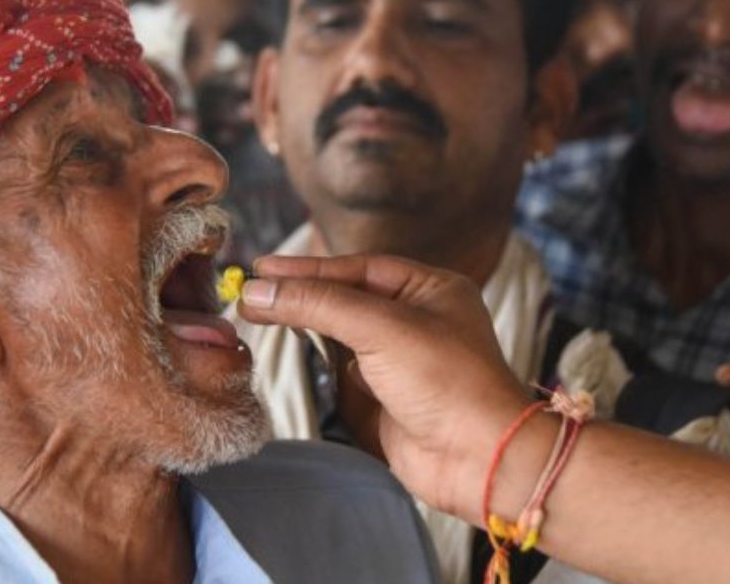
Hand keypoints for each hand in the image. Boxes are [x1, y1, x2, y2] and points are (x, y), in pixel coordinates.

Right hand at [238, 254, 533, 520]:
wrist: (478, 460)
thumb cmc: (448, 383)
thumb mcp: (381, 328)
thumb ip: (318, 305)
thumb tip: (260, 290)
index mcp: (430, 290)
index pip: (357, 268)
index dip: (307, 268)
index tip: (262, 268)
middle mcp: (417, 320)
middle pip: (347, 297)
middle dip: (301, 294)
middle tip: (251, 291)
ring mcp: (401, 360)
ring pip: (342, 333)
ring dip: (306, 323)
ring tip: (260, 312)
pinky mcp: (387, 397)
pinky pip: (344, 370)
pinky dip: (320, 359)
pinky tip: (296, 347)